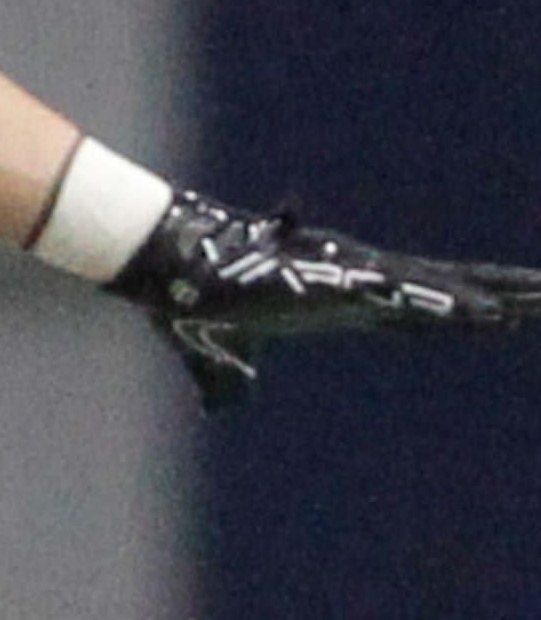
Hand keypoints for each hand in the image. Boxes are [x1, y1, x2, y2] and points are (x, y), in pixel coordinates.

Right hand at [108, 190, 540, 410]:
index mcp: (339, 302)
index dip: (464, 311)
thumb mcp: (220, 354)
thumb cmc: (193, 303)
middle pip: (443, 291)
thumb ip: (228, 381)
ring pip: (439, 290)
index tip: (511, 316)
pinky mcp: (338, 285)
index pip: (416, 310)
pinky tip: (493, 316)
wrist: (166, 263)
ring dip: (496, 297)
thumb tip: (219, 408)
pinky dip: (455, 306)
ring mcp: (349, 282)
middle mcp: (355, 286)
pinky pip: (411, 300)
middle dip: (502, 294)